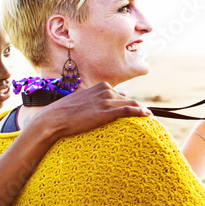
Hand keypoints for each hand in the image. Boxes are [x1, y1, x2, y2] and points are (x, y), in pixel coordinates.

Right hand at [29, 83, 150, 138]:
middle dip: (136, 106)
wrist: (55, 118)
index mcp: (100, 87)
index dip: (127, 102)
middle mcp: (105, 91)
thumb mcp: (81, 100)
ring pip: (130, 103)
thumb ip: (95, 99)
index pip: (119, 94)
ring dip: (141, 109)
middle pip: (127, 99)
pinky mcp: (107, 112)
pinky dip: (139, 112)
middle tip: (146, 115)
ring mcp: (106, 101)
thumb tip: (106, 101)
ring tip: (149, 116)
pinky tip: (148, 115)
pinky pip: (128, 110)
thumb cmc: (64, 112)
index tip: (135, 109)